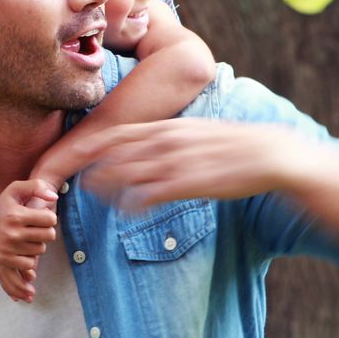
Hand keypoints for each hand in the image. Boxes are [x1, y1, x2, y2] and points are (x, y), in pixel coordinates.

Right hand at [0, 190, 57, 302]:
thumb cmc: (1, 205)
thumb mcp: (15, 189)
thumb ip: (36, 186)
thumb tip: (54, 198)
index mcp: (17, 215)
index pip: (51, 219)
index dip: (48, 217)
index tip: (40, 217)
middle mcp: (13, 232)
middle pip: (49, 236)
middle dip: (46, 231)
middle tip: (36, 228)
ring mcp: (8, 248)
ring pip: (41, 250)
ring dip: (37, 243)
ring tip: (27, 237)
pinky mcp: (4, 260)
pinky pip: (29, 264)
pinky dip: (28, 257)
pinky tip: (21, 248)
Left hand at [78, 119, 313, 210]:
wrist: (269, 153)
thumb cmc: (230, 145)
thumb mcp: (193, 131)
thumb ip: (166, 137)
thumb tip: (144, 145)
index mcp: (165, 127)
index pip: (116, 133)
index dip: (90, 146)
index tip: (69, 156)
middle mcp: (166, 141)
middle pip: (114, 153)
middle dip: (89, 167)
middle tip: (71, 181)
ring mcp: (176, 161)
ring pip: (127, 173)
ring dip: (106, 186)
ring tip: (91, 196)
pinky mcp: (189, 183)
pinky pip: (151, 194)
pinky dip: (133, 203)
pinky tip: (125, 210)